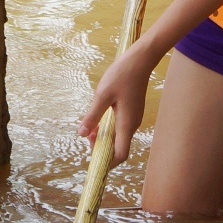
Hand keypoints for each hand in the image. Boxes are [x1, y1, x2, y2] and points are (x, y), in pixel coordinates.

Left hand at [81, 43, 157, 164]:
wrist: (140, 60)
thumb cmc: (122, 75)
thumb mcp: (102, 95)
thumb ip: (92, 116)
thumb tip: (81, 134)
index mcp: (126, 124)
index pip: (120, 154)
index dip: (108, 162)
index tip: (93, 160)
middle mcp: (132, 124)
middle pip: (118, 147)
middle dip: (101, 147)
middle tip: (87, 135)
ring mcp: (133, 118)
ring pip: (118, 137)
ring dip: (104, 136)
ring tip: (91, 126)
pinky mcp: (132, 111)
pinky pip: (120, 127)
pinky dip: (108, 128)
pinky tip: (100, 117)